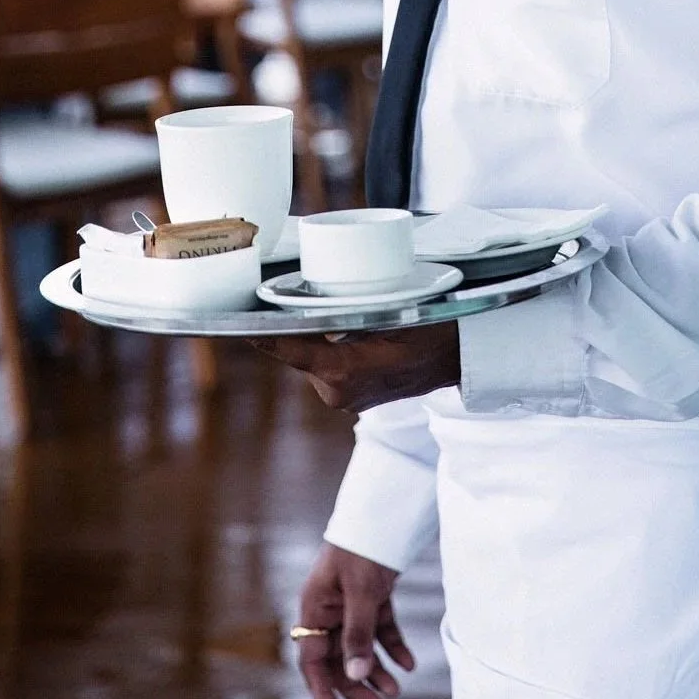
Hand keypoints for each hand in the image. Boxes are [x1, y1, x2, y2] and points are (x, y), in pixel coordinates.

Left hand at [257, 321, 460, 411]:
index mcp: (345, 373)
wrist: (456, 357)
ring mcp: (343, 398)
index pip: (292, 350)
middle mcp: (338, 392)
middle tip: (315, 299)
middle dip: (303, 325)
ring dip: (319, 336)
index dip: (265, 336)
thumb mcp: (392, 312)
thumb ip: (349, 313)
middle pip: (300, 349)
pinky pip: (326, 365)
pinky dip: (330, 348)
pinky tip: (350, 332)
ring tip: (347, 317)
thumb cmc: (431, 330)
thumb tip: (312, 305)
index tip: (243, 325)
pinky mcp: (348, 397)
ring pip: (312, 356)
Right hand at [295, 540, 414, 698]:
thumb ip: (358, 633)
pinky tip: (409, 664)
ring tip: (395, 690)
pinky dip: (393, 646)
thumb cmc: (363, 546)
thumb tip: (357, 673)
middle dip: (357, 684)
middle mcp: (330, 608)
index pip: (314, 660)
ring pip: (360, 646)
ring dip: (376, 670)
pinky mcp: (372, 595)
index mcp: (315, 607)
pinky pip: (380, 629)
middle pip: (339, 657)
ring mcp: (351, 602)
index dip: (324, 692)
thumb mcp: (361, 591)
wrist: (383, 510)